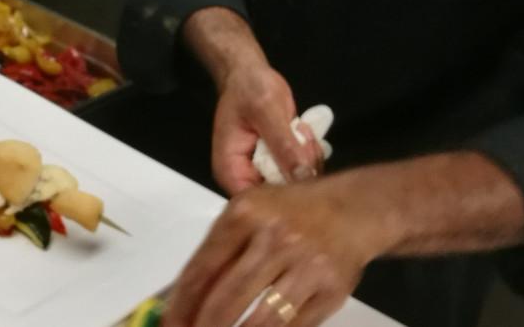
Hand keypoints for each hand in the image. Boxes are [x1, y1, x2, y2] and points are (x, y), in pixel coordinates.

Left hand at [165, 179, 390, 326]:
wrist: (354, 209)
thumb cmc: (291, 213)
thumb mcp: (250, 213)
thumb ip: (219, 250)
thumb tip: (182, 297)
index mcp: (245, 213)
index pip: (203, 267)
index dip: (182, 303)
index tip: (169, 324)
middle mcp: (275, 237)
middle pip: (228, 298)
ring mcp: (306, 265)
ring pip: (261, 320)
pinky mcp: (331, 291)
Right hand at [213, 65, 324, 193]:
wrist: (249, 72)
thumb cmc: (250, 88)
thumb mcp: (267, 112)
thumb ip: (283, 146)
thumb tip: (302, 177)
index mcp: (231, 170)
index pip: (256, 203)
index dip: (282, 197)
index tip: (303, 173)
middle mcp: (245, 176)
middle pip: (278, 196)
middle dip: (299, 172)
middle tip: (305, 141)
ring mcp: (263, 171)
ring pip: (294, 184)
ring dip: (307, 161)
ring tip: (302, 131)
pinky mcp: (279, 163)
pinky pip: (299, 171)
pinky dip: (309, 156)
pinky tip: (306, 133)